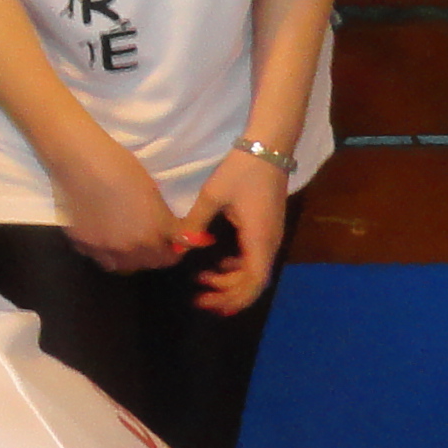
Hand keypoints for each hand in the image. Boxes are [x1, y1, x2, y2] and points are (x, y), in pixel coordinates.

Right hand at [54, 141, 199, 275]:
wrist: (83, 162)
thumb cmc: (123, 168)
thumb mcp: (154, 193)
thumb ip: (167, 222)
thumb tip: (185, 239)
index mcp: (154, 232)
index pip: (171, 256)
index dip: (173, 250)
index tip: (171, 242)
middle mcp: (132, 247)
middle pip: (148, 263)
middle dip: (153, 253)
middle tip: (150, 239)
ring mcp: (106, 249)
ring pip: (123, 266)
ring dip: (129, 258)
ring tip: (127, 242)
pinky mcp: (83, 245)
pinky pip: (99, 256)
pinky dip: (104, 251)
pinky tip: (103, 235)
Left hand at [181, 147, 288, 319]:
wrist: (268, 147)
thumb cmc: (241, 171)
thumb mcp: (212, 196)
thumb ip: (194, 223)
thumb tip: (177, 247)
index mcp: (259, 240)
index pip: (252, 283)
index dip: (231, 297)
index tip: (205, 300)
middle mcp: (269, 244)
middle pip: (254, 283)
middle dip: (227, 294)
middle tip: (199, 297)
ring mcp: (270, 237)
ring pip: (255, 272)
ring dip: (231, 281)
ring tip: (204, 280)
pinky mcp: (267, 230)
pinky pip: (254, 259)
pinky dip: (237, 268)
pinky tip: (219, 264)